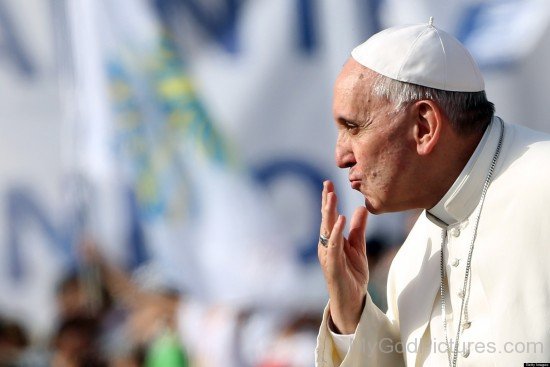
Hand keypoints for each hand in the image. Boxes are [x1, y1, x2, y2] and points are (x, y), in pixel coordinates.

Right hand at [318, 180, 368, 333]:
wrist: (352, 301)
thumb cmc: (352, 275)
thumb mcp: (358, 248)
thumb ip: (358, 229)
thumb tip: (360, 208)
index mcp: (332, 241)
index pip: (329, 217)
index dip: (328, 201)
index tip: (328, 183)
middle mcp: (326, 246)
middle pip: (325, 220)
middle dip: (326, 202)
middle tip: (327, 184)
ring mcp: (328, 256)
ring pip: (327, 230)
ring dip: (328, 213)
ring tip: (331, 197)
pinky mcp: (333, 266)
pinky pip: (334, 246)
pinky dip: (336, 232)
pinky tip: (339, 220)